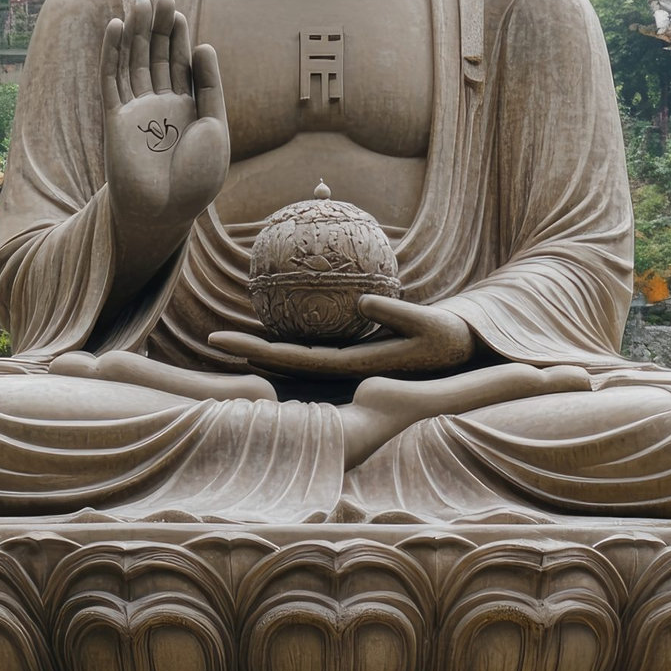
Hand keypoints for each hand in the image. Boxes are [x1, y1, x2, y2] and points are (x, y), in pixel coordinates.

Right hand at [102, 0, 228, 239]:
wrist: (168, 211)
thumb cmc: (198, 176)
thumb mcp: (217, 126)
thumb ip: (210, 86)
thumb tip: (202, 45)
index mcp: (187, 107)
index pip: (180, 63)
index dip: (178, 36)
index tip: (178, 11)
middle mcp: (160, 104)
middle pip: (155, 57)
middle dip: (158, 28)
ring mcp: (136, 110)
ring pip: (132, 62)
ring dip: (134, 33)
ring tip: (139, 1)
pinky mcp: (115, 118)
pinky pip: (110, 80)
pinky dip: (111, 53)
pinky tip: (114, 27)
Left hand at [209, 295, 474, 378]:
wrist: (458, 353)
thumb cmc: (447, 337)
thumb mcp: (429, 323)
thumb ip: (396, 312)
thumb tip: (363, 298)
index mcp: (354, 367)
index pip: (296, 360)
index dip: (261, 352)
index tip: (228, 343)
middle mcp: (341, 371)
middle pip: (285, 362)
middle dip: (248, 352)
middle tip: (211, 339)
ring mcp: (343, 365)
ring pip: (294, 358)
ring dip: (263, 349)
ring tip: (229, 336)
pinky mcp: (349, 355)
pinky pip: (311, 344)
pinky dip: (288, 336)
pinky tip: (272, 318)